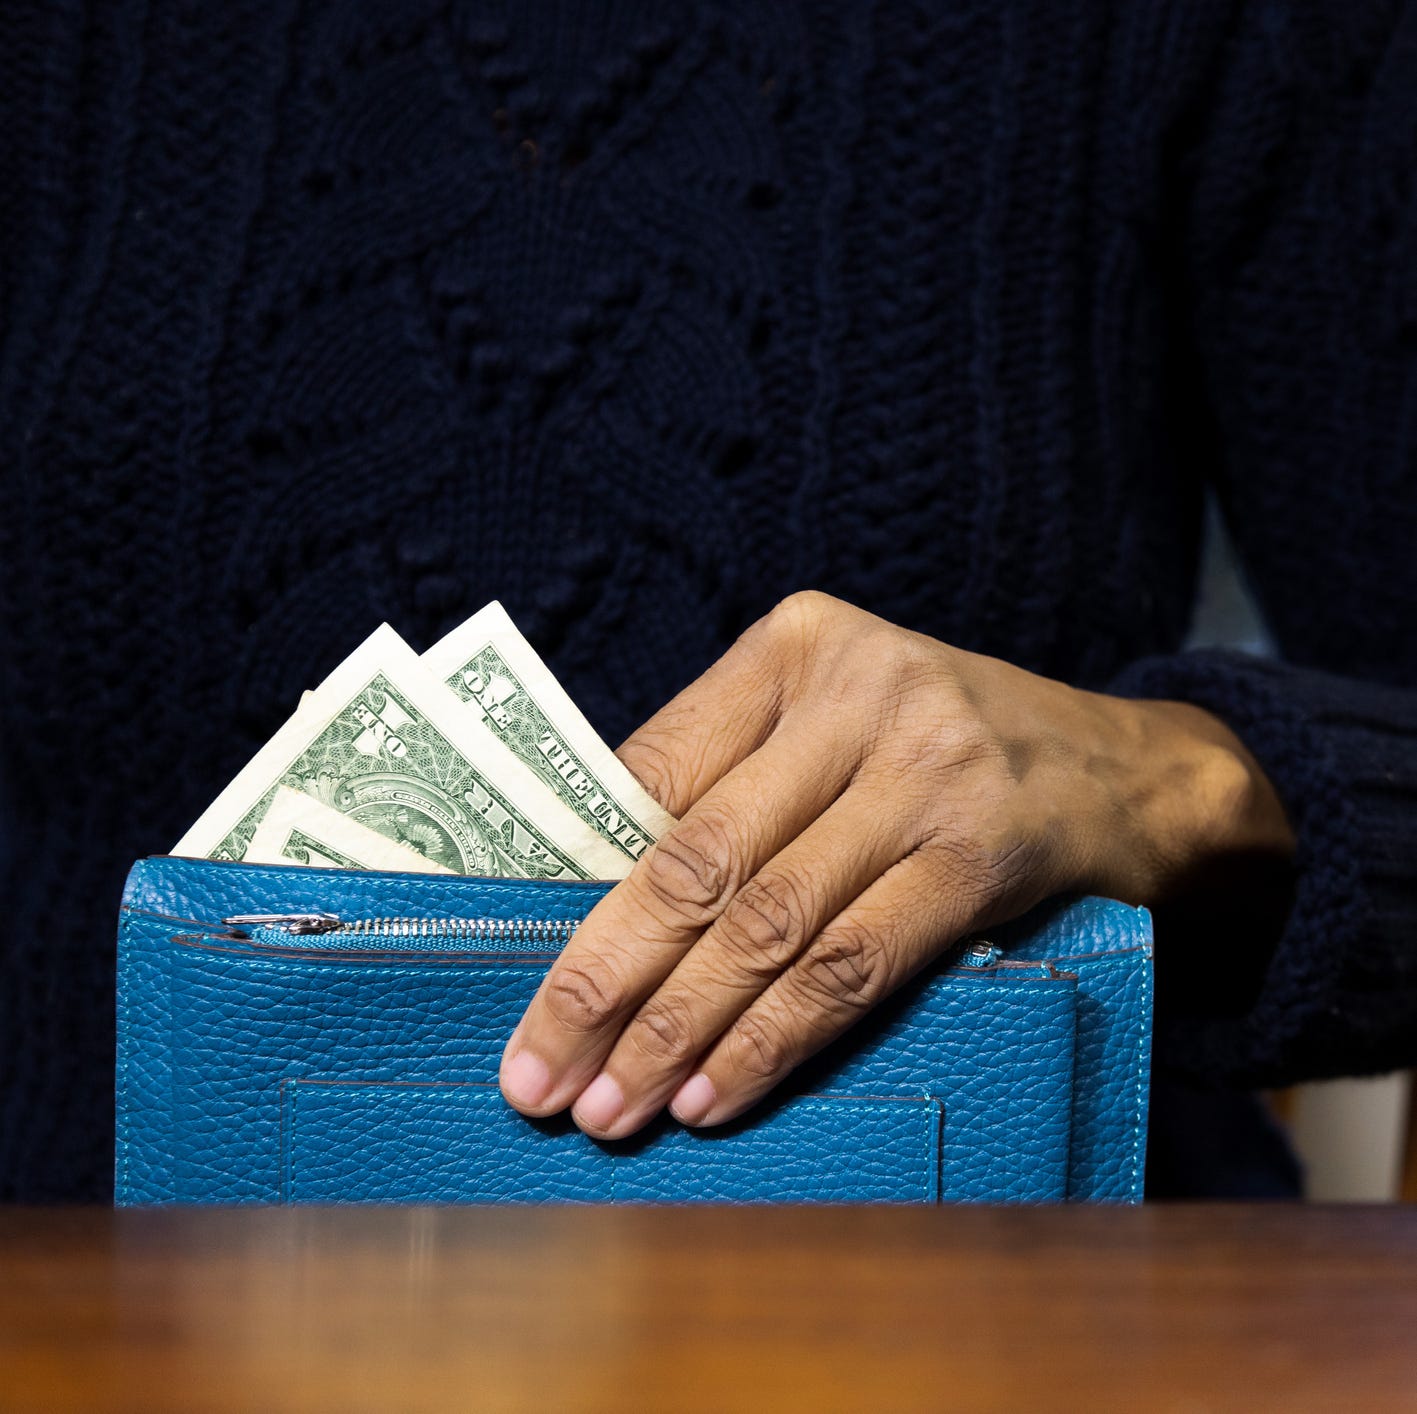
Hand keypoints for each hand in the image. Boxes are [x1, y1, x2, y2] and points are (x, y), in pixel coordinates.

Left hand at [499, 591, 1292, 1137]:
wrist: (1129, 769)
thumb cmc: (945, 751)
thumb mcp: (839, 725)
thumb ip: (736, 785)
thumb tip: (591, 906)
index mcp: (793, 645)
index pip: (649, 773)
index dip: (572, 889)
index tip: (518, 980)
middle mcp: (855, 693)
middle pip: (695, 857)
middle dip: (601, 981)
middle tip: (536, 1076)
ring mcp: (925, 770)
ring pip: (766, 922)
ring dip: (676, 1031)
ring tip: (610, 1106)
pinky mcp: (981, 854)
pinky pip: (853, 965)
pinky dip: (773, 1040)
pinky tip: (713, 1096)